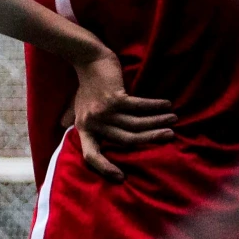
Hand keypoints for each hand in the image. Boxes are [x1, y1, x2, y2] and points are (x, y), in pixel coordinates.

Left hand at [66, 46, 173, 182]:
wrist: (87, 60)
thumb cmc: (86, 85)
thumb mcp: (78, 107)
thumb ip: (74, 119)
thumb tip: (66, 129)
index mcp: (84, 129)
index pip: (91, 155)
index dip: (104, 167)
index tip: (121, 177)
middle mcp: (93, 123)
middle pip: (126, 140)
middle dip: (150, 139)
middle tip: (169, 137)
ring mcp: (104, 111)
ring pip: (136, 124)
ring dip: (158, 122)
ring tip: (173, 120)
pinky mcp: (114, 98)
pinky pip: (139, 107)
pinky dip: (155, 106)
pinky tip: (167, 105)